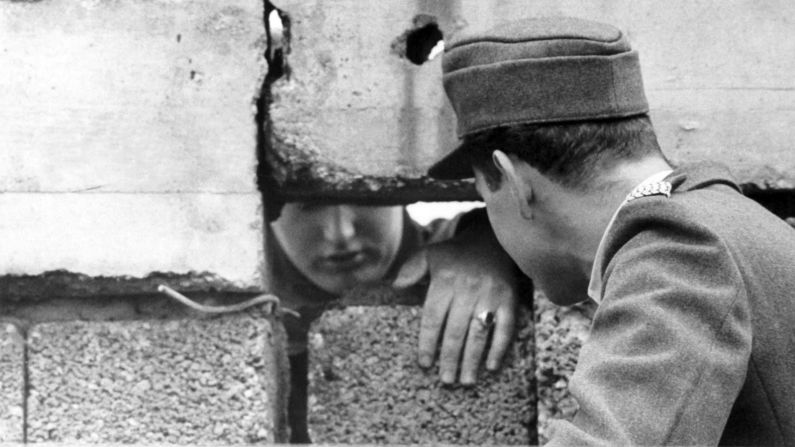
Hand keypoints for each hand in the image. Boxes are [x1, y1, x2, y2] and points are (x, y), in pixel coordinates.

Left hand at [394, 221, 517, 384]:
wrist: (490, 242)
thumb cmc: (455, 255)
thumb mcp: (430, 255)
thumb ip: (411, 269)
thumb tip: (395, 286)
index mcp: (446, 279)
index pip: (434, 317)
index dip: (428, 342)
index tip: (425, 363)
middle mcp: (468, 288)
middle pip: (456, 330)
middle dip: (450, 358)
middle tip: (445, 379)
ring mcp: (491, 295)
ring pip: (479, 333)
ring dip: (472, 359)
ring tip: (465, 380)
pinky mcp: (509, 299)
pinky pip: (505, 328)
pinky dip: (499, 348)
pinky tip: (491, 366)